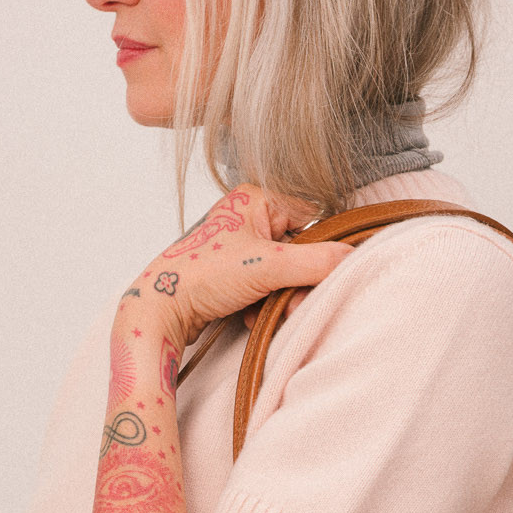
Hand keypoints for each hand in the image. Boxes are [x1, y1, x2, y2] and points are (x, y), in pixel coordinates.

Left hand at [127, 185, 353, 348]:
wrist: (159, 310)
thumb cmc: (199, 276)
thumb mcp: (267, 266)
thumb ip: (316, 262)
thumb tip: (353, 258)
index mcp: (257, 198)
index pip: (312, 219)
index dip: (318, 251)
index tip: (317, 278)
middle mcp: (249, 217)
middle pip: (300, 251)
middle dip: (297, 284)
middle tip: (288, 303)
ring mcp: (241, 246)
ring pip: (285, 274)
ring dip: (281, 299)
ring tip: (264, 311)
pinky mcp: (234, 273)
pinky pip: (267, 288)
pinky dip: (264, 305)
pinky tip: (249, 315)